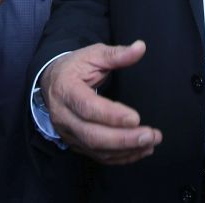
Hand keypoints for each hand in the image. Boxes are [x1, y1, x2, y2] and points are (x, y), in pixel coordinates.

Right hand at [39, 41, 162, 163]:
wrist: (53, 81)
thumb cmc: (75, 67)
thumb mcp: (93, 54)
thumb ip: (117, 54)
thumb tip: (140, 47)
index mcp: (66, 90)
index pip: (88, 107)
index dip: (111, 115)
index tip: (136, 118)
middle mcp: (63, 115)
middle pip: (92, 135)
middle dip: (123, 139)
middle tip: (150, 135)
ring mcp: (68, 132)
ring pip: (96, 149)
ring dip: (126, 150)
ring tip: (151, 142)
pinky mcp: (76, 143)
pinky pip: (99, 156)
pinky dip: (121, 157)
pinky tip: (140, 150)